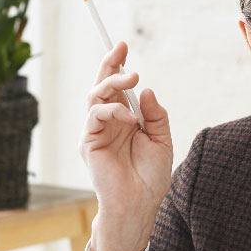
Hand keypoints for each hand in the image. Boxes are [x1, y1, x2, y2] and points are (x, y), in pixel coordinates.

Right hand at [80, 41, 173, 250]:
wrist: (140, 203)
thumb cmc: (150, 177)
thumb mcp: (161, 139)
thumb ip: (155, 114)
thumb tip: (145, 90)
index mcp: (124, 120)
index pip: (117, 88)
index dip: (118, 66)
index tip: (124, 47)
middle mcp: (108, 122)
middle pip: (101, 86)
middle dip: (109, 64)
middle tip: (121, 49)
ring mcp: (96, 132)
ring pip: (95, 96)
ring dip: (112, 83)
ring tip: (132, 78)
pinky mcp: (89, 142)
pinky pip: (95, 116)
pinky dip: (112, 110)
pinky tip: (130, 117)